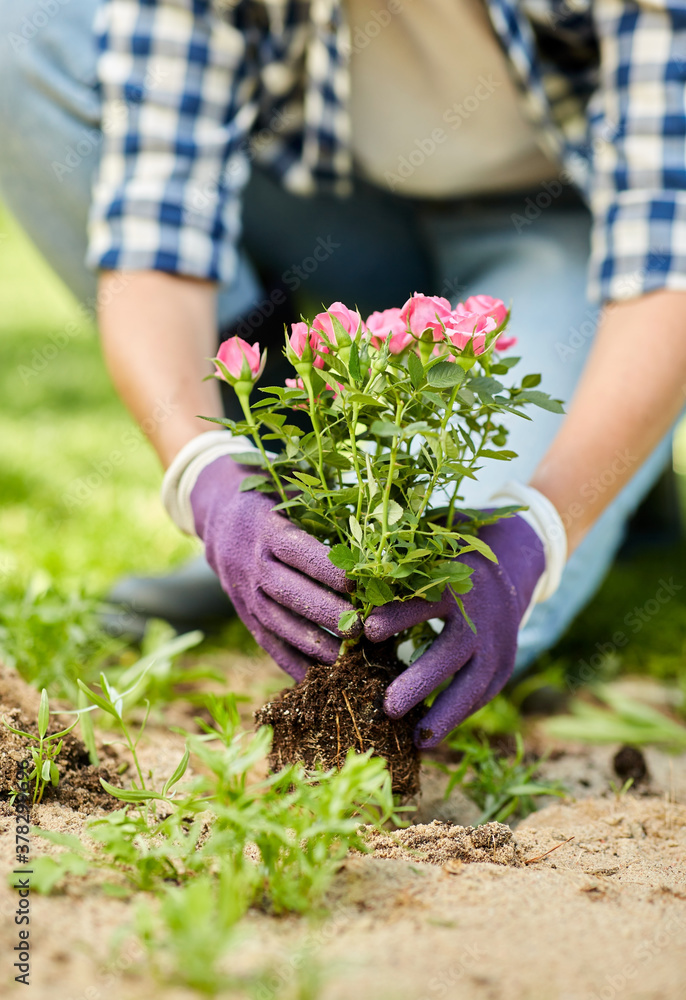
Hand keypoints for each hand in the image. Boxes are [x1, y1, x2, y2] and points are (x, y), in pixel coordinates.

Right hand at [190, 455, 360, 679]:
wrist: (217, 511)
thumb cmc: (274, 498)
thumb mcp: (293, 494)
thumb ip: (325, 511)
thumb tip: (377, 530)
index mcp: (267, 527)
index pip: (297, 551)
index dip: (326, 568)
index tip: (358, 583)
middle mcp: (251, 561)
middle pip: (286, 591)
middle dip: (324, 612)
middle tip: (361, 629)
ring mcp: (243, 590)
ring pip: (275, 621)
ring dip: (309, 643)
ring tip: (345, 661)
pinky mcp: (243, 611)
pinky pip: (265, 640)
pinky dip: (288, 661)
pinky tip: (314, 680)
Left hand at [363, 515, 544, 746]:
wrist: (504, 574)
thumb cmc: (444, 567)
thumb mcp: (425, 559)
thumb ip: (392, 569)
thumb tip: (343, 574)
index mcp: (454, 583)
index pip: (425, 600)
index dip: (397, 615)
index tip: (367, 630)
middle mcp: (478, 616)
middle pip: (451, 651)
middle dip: (420, 681)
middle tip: (387, 707)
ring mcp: (495, 644)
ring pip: (473, 683)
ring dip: (445, 713)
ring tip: (416, 740)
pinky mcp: (503, 666)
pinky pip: (480, 696)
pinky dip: (457, 717)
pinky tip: (429, 738)